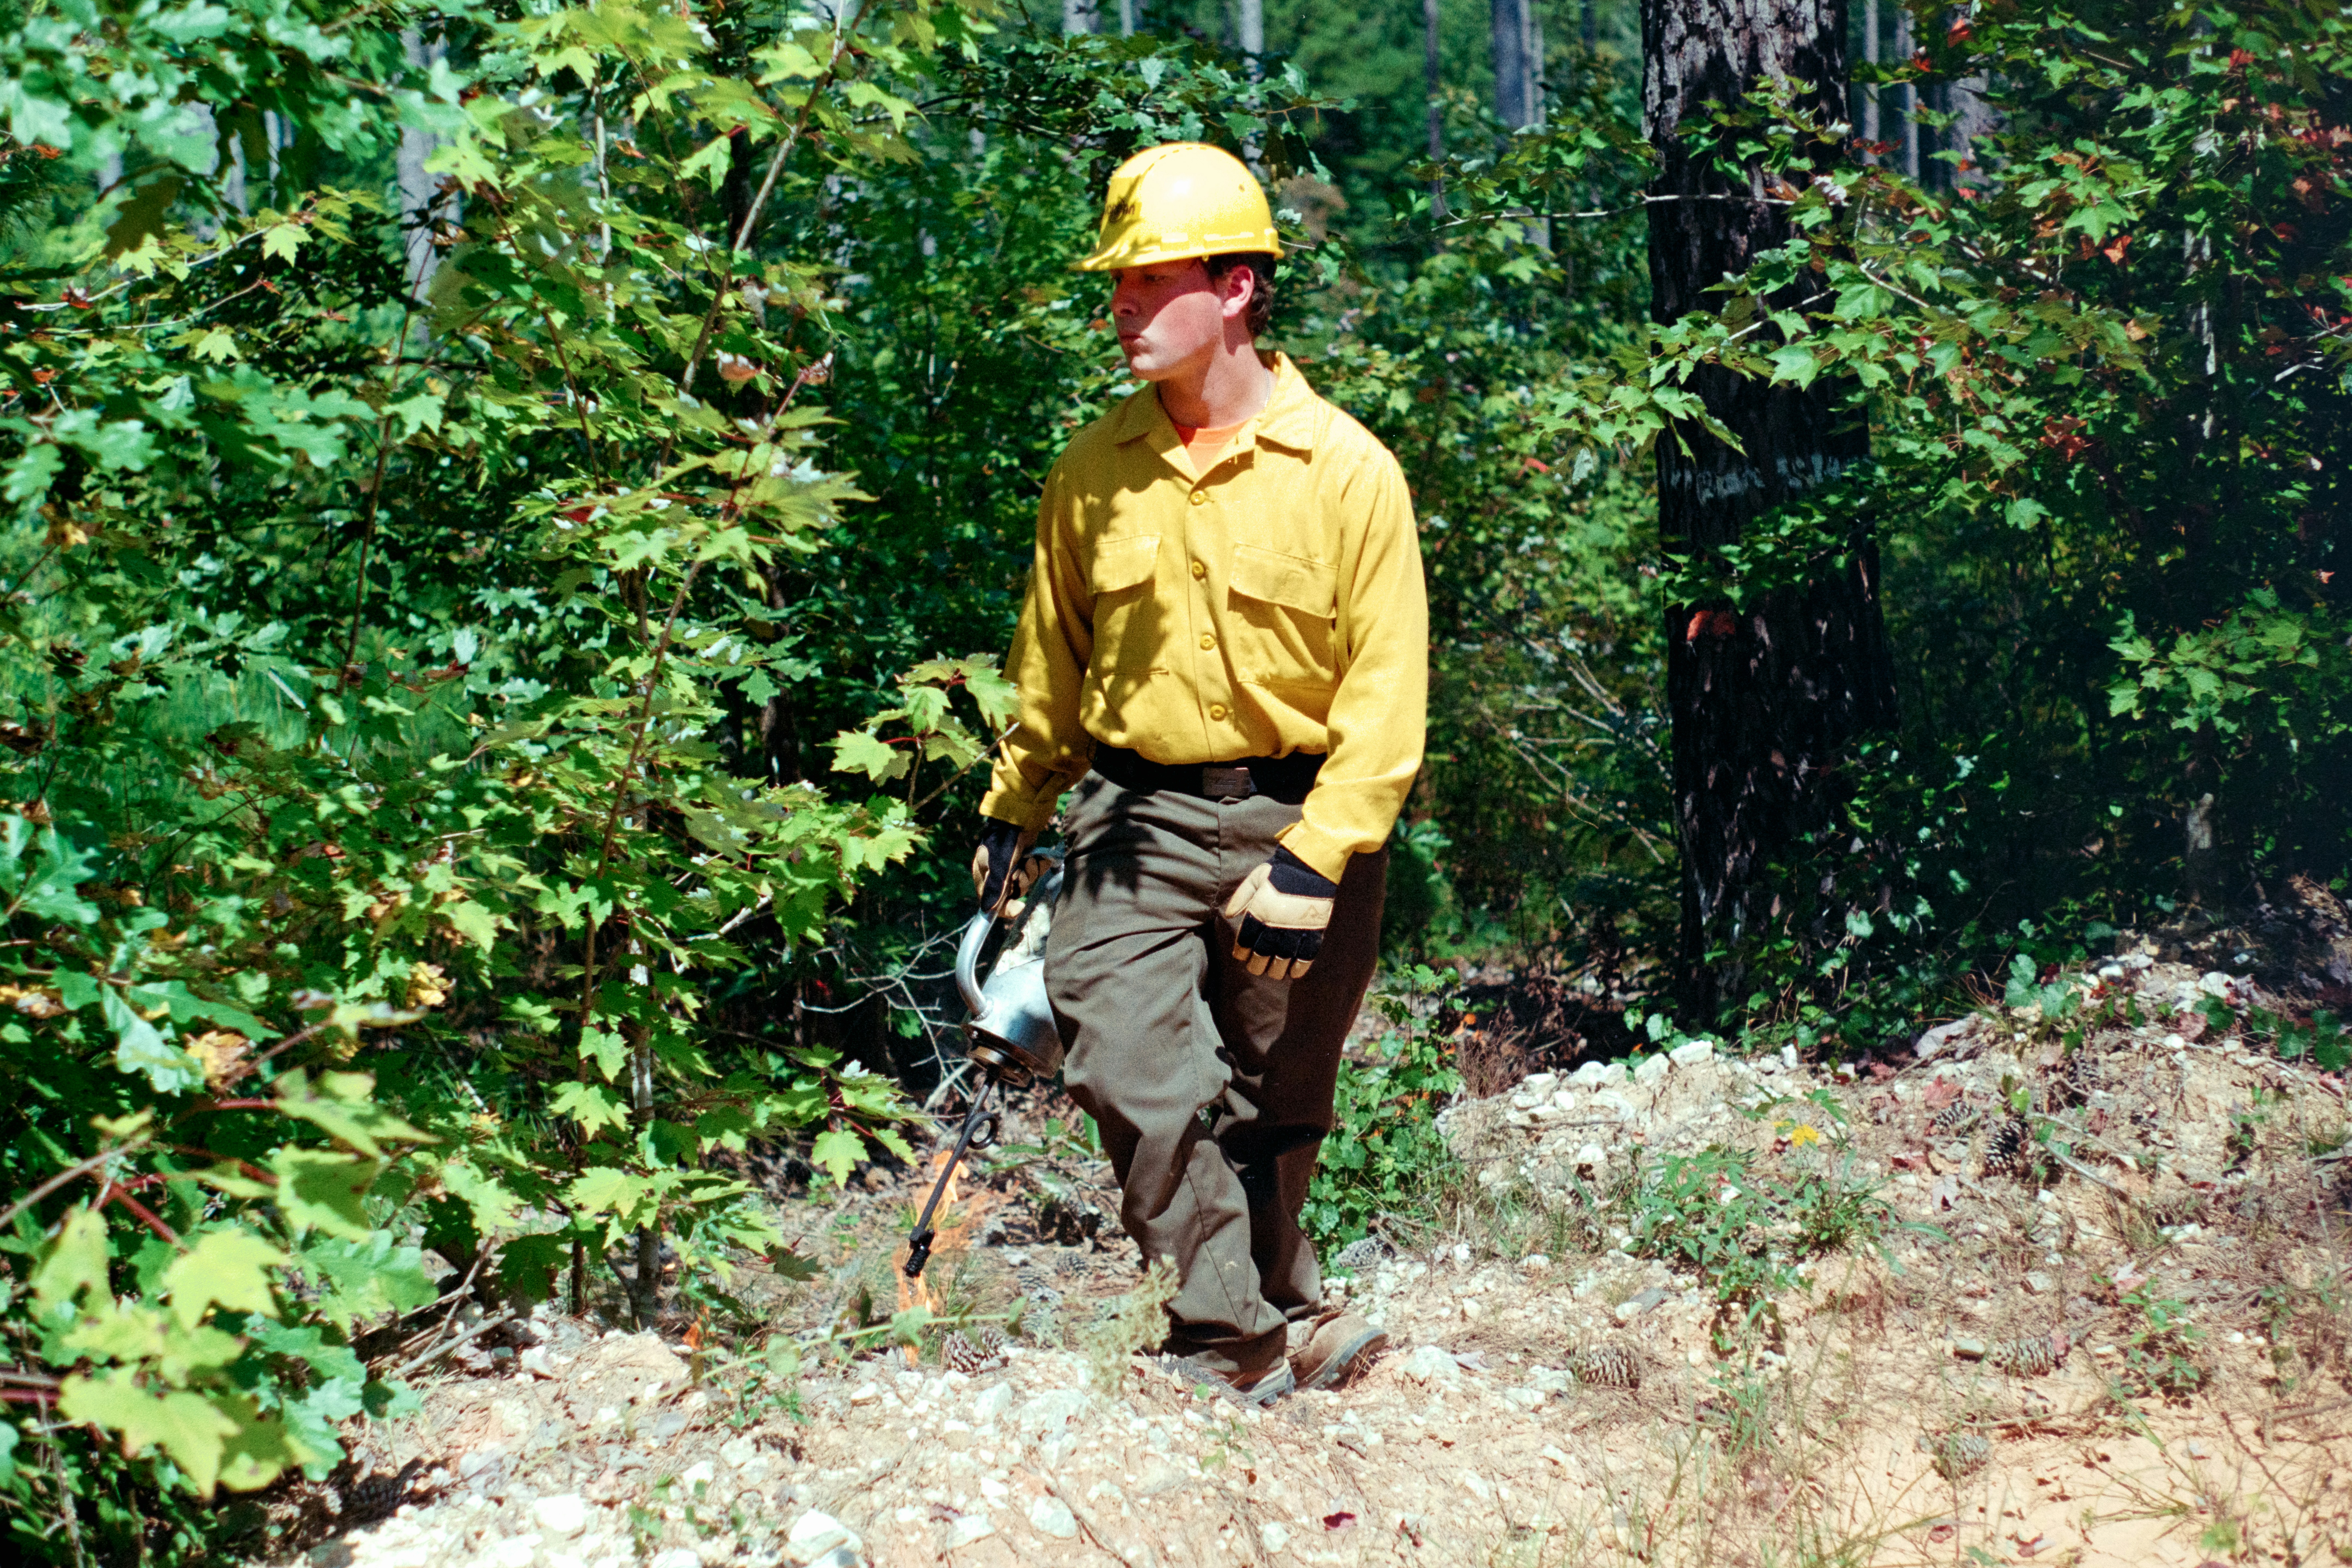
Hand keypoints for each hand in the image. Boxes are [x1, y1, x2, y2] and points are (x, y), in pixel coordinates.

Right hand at [971, 818, 1044, 915]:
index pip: (993, 903)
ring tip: (1029, 860)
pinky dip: (1039, 865)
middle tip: (1021, 872)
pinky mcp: (1026, 858)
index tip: (1019, 907)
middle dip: (1022, 884)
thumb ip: (995, 887)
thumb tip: (988, 910)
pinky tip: (1038, 857)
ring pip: (1027, 882)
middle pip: (1014, 893)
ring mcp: (1013, 865)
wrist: (1020, 815)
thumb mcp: (999, 865)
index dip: (1006, 909)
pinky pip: (1036, 871)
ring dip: (1031, 873)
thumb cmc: (1005, 840)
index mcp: (985, 876)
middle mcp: (999, 873)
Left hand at [1222, 846, 1338, 979]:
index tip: (1240, 957)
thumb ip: (1241, 897)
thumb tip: (1228, 914)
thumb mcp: (1256, 878)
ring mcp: (1295, 928)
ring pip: (1283, 958)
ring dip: (1276, 970)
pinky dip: (1300, 967)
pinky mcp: (1313, 930)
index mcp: (1259, 911)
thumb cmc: (1281, 871)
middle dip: (1256, 965)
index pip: (1245, 940)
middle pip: (1262, 953)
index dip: (1241, 951)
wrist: (1311, 865)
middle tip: (1255, 968)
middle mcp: (1275, 924)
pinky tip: (1294, 974)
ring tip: (1272, 973)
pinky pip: (1306, 955)